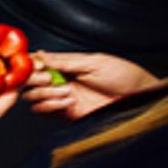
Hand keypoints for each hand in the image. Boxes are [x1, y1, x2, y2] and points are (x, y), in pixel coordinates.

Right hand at [23, 51, 157, 119]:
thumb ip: (65, 60)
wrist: (138, 98)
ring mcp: (61, 97)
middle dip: (34, 79)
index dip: (30, 64)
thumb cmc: (124, 75)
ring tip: (67, 91)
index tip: (35, 65)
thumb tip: (41, 54)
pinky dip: (49, 106)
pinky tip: (67, 102)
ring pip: (32, 96)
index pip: (38, 63)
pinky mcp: (64, 113)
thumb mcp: (94, 61)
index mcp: (67, 65)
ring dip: (45, 93)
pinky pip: (42, 110)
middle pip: (29, 81)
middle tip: (48, 78)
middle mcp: (61, 81)